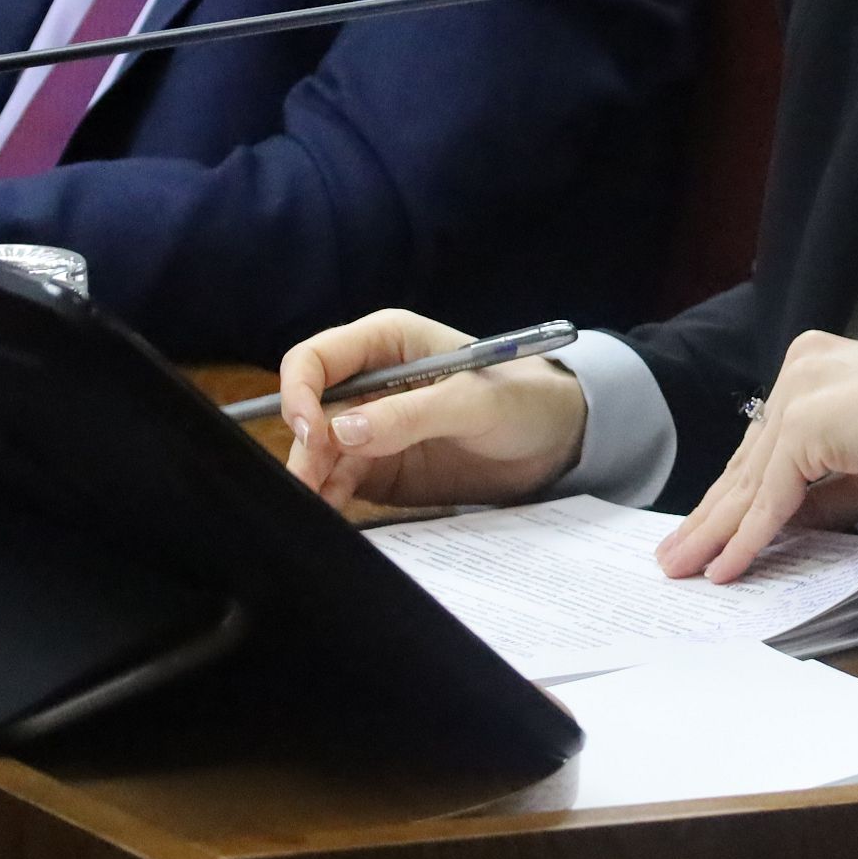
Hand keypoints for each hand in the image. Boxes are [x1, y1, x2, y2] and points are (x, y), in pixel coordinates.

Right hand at [278, 308, 588, 511]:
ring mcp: (370, 425)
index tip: (310, 434)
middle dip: (303, 448)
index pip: (316, 358)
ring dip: (312, 478)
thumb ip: (409, 415)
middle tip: (308, 490)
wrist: (557, 440)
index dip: (300, 393)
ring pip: (318, 451)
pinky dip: (330, 498)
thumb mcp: (473, 402)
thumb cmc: (524, 399)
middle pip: (309, 411)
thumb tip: (341, 433)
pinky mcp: (379, 466)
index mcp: (386, 341)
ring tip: (314, 511)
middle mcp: (369, 380)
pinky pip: (340, 480)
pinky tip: (329, 517)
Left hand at [658, 332, 857, 584]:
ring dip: (714, 533)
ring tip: (683, 568)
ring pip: (749, 481)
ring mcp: (799, 394)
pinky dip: (747, 539)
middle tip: (677, 555)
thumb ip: (818, 495)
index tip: (709, 527)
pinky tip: (723, 569)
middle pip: (747, 462)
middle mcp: (798, 369)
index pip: (764, 442)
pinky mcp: (805, 425)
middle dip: (712, 516)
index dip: (734, 491)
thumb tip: (774, 531)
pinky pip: (771, 498)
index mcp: (813, 363)